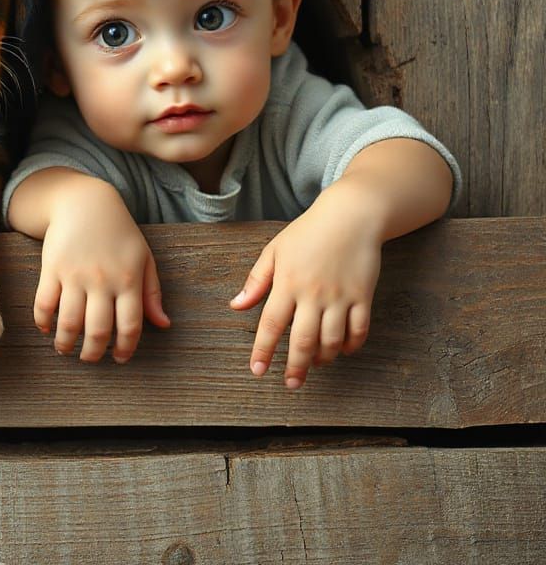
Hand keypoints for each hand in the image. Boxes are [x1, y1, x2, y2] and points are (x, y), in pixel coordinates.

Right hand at [35, 182, 169, 362]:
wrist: (84, 201)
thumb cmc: (118, 232)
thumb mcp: (143, 257)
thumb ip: (152, 293)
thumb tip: (163, 325)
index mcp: (128, 279)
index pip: (130, 326)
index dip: (125, 349)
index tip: (119, 358)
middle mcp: (102, 280)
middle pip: (97, 331)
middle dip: (92, 354)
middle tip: (89, 357)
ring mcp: (75, 274)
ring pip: (68, 323)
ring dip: (65, 344)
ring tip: (65, 348)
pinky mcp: (51, 268)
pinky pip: (44, 304)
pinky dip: (43, 322)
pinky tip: (47, 328)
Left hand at [229, 188, 382, 388]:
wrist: (350, 216)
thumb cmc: (308, 232)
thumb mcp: (275, 250)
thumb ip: (256, 280)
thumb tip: (236, 305)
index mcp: (287, 282)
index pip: (271, 324)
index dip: (263, 350)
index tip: (257, 371)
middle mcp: (313, 294)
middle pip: (303, 341)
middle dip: (295, 367)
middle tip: (290, 384)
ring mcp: (341, 297)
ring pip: (332, 341)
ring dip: (323, 359)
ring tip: (315, 364)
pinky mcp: (364, 297)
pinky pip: (359, 331)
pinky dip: (350, 346)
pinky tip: (341, 350)